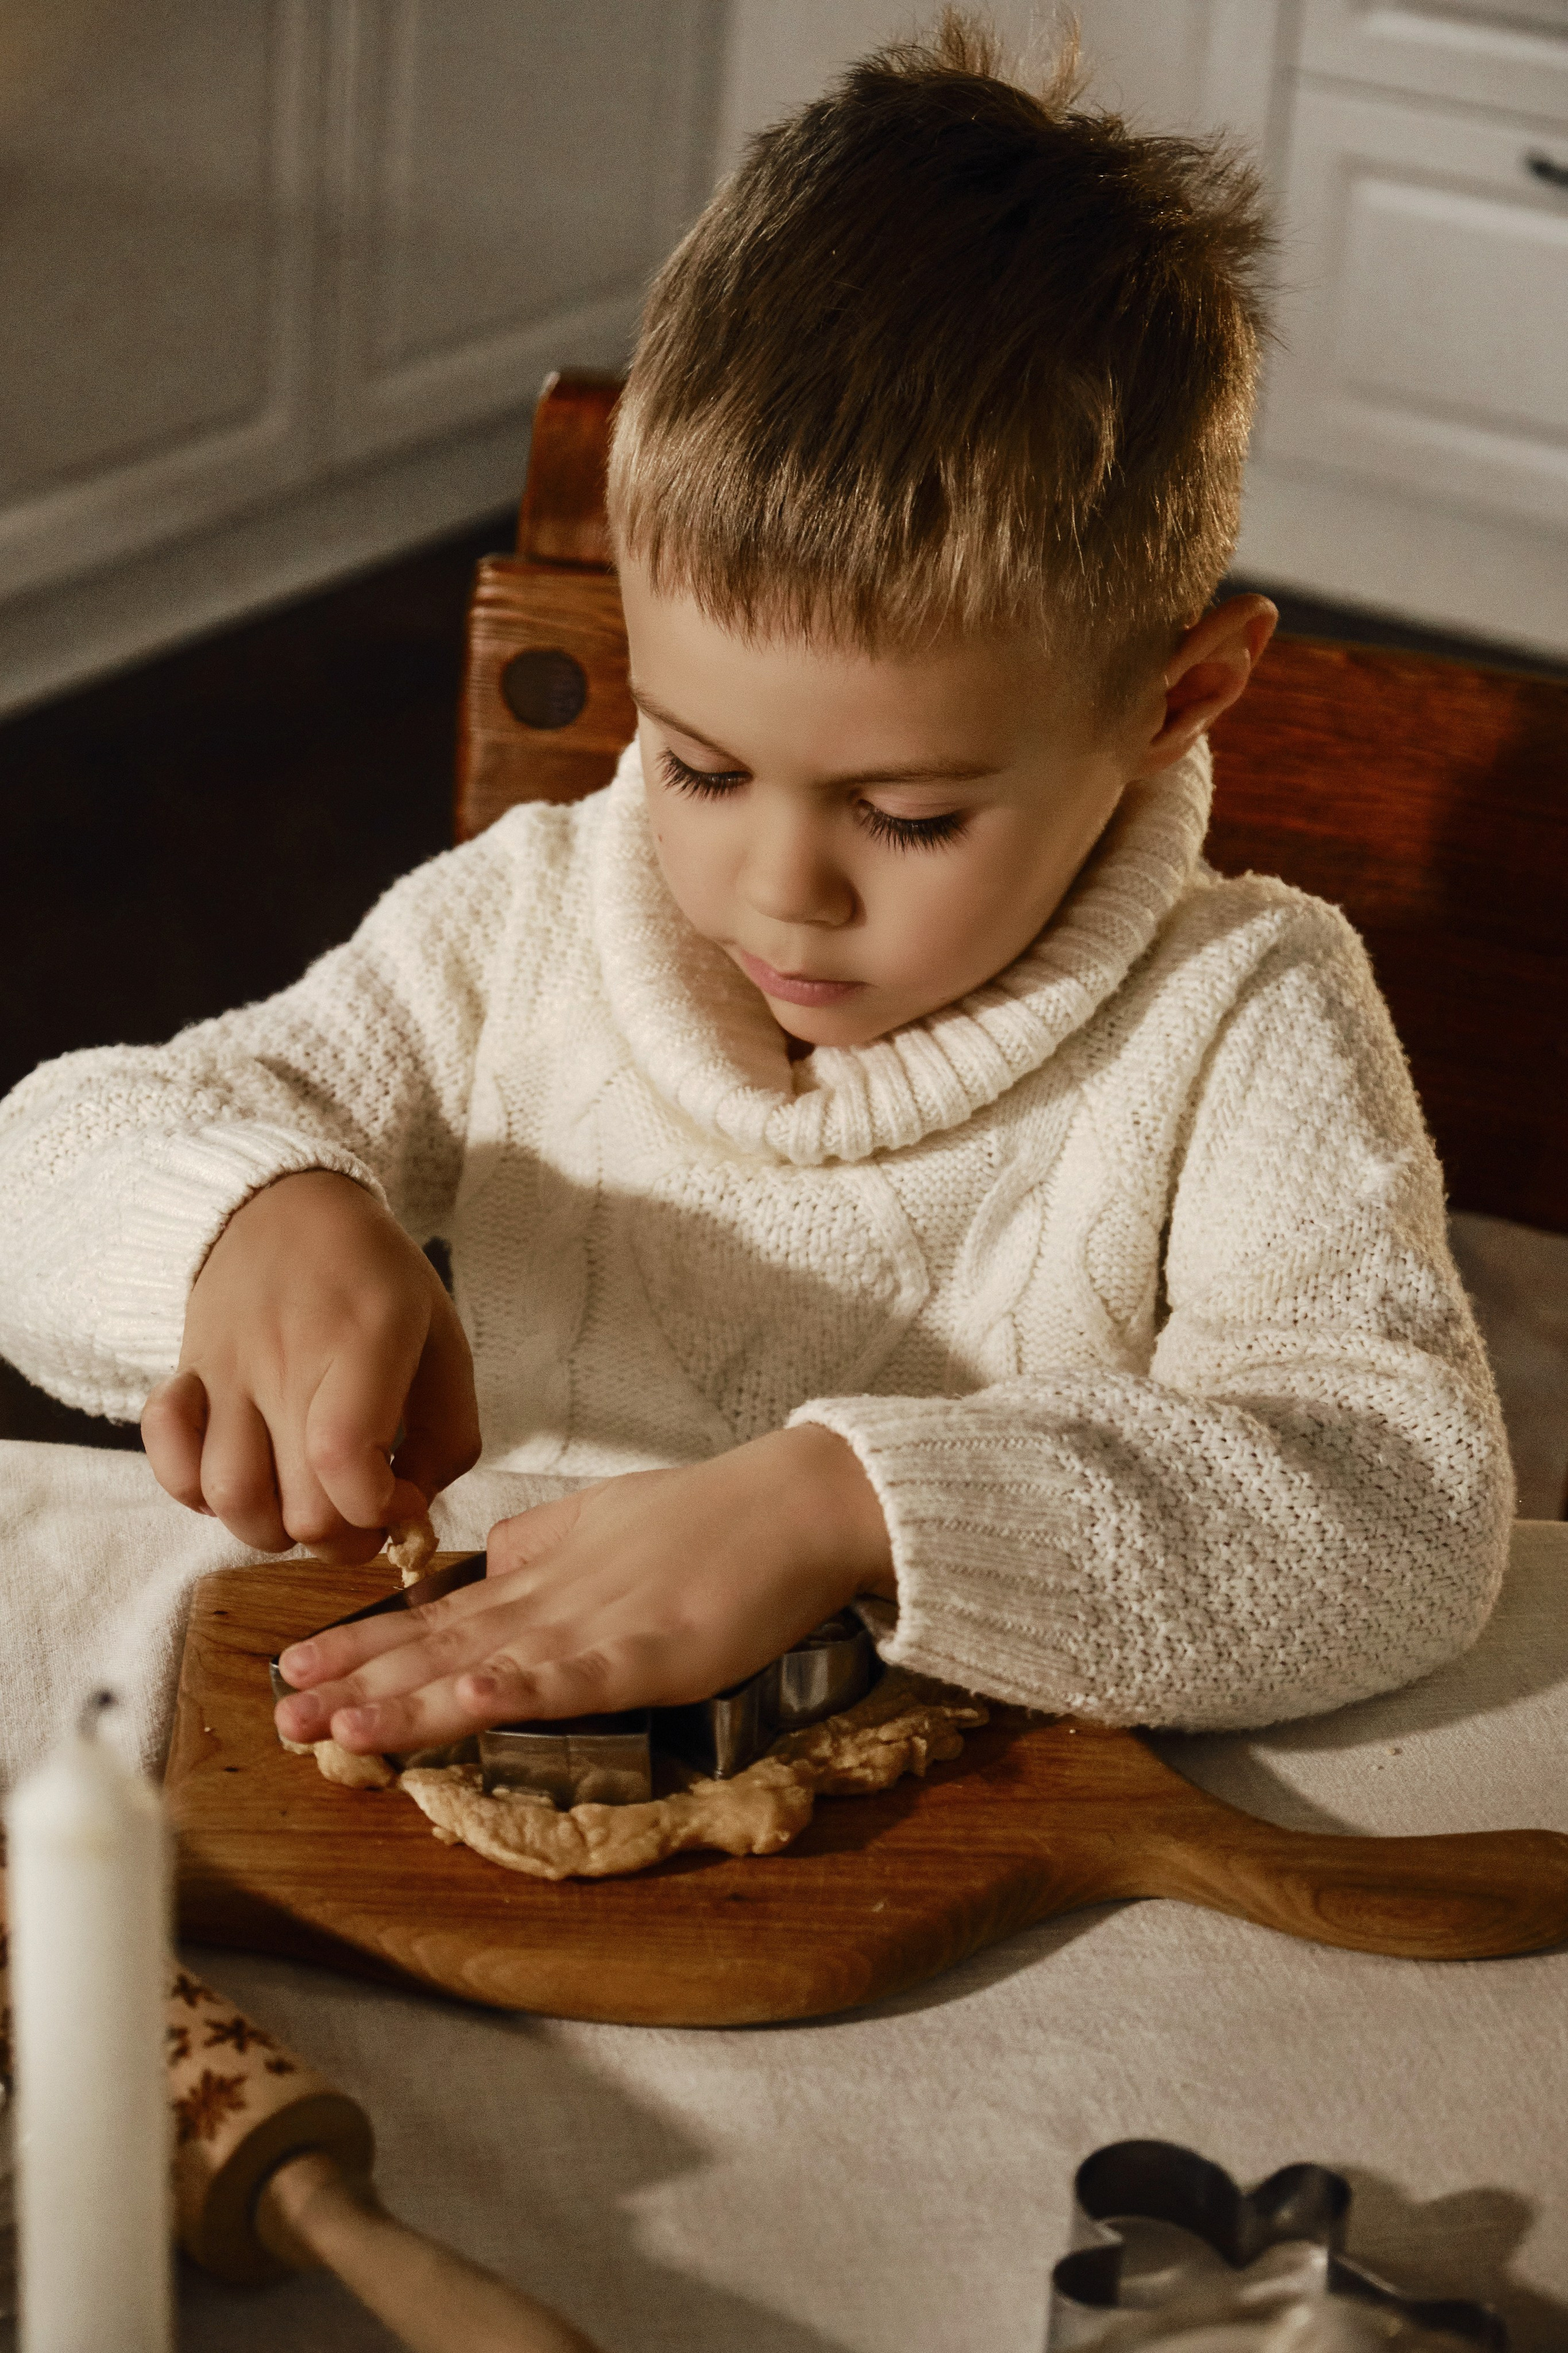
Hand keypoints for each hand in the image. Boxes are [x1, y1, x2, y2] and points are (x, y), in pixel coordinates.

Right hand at [142, 1171, 479, 1563]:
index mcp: (363, 1341)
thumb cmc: (376, 1283)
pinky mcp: (185, 1377)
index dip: (378, 1512)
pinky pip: (167, 1461)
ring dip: (271, 1528)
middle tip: (361, 1509)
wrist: (284, 1207)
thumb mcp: (444, 1341)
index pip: (346, 1460)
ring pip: (227, 1499)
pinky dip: (196, 1492)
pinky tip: (241, 1470)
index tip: (402, 1501)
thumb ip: (449, 1437)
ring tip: (302, 1499)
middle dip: (341, 1540)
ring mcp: (227, 1370)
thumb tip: (413, 1517)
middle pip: (296, 1507)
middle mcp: (287, 1359)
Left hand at [273, 1424, 894, 1752]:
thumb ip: (541, 1546)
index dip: (362, 1646)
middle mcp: (550, 1604)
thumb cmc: (708, 1517)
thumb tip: (488, 1565)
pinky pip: (575, 1677)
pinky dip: (518, 1688)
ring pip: (485, 1667)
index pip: (432, 1620)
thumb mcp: (603, 1522)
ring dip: (408, 1698)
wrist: (794, 1504)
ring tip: (339, 1723)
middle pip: (437, 1648)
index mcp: (538, 1580)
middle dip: (356, 1684)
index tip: (295, 1668)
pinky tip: (466, 1698)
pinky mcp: (650, 1650)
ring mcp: (596, 1627)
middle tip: (280, 1715)